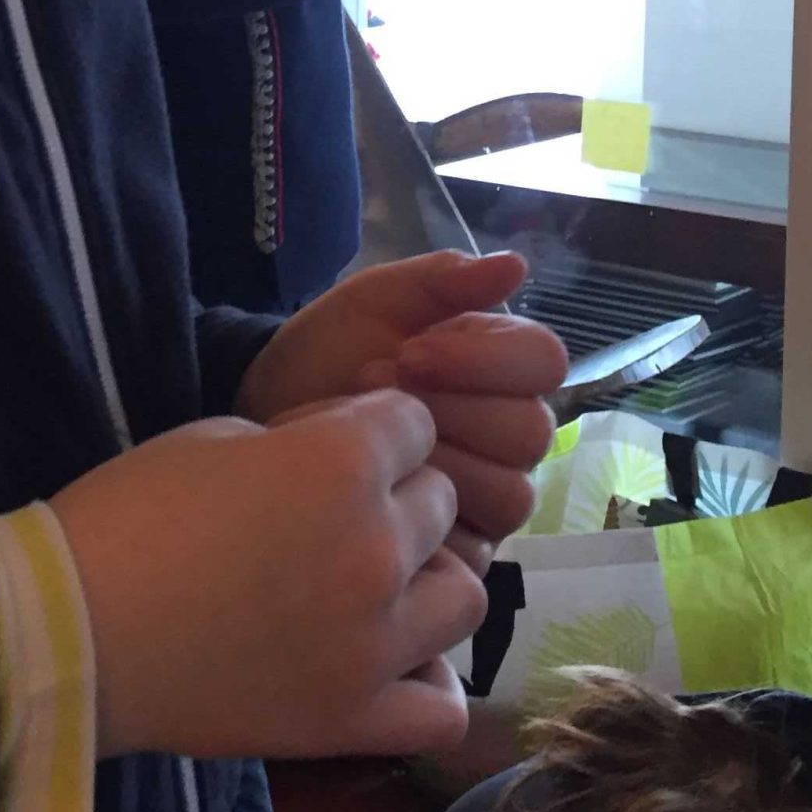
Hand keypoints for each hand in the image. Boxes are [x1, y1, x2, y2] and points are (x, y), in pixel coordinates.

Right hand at [50, 390, 486, 760]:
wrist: (71, 633)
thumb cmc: (127, 517)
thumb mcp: (215, 438)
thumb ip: (304, 443)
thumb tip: (348, 459)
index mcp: (340, 465)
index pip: (416, 424)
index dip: (372, 426)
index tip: (327, 443)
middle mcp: (376, 550)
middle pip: (442, 502)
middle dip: (398, 494)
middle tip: (330, 513)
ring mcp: (375, 643)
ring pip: (466, 594)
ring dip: (426, 577)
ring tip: (369, 583)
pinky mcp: (355, 719)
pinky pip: (445, 704)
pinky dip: (427, 679)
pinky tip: (385, 658)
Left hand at [235, 253, 566, 564]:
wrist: (268, 409)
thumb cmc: (328, 352)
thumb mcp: (376, 301)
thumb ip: (442, 279)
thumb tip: (515, 265)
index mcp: (498, 365)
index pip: (543, 361)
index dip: (483, 359)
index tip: (411, 352)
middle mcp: (508, 430)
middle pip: (529, 430)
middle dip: (445, 410)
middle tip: (375, 393)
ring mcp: (491, 492)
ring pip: (512, 491)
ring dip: (436, 462)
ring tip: (373, 444)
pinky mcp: (465, 547)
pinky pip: (480, 545)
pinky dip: (428, 520)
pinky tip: (379, 492)